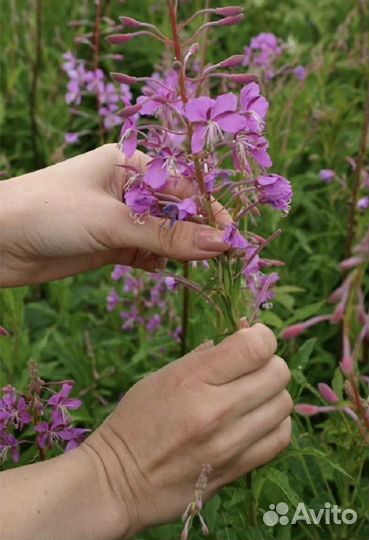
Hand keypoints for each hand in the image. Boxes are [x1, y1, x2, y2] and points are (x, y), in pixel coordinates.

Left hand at [0, 144, 230, 286]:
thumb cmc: (49, 213)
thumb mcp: (112, 222)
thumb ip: (168, 235)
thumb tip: (222, 244)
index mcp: (130, 164)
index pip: (184, 186)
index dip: (210, 211)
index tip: (234, 237)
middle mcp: (129, 189)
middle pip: (178, 210)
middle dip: (198, 232)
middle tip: (223, 257)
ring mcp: (120, 217)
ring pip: (164, 233)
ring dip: (179, 249)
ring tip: (193, 265)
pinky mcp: (111, 243)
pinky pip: (147, 251)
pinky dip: (156, 261)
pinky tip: (157, 269)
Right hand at [82, 323, 291, 536]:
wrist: (119, 481)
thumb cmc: (134, 420)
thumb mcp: (161, 376)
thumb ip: (204, 358)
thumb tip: (241, 341)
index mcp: (193, 379)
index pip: (255, 347)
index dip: (262, 336)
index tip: (253, 338)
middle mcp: (216, 410)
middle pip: (277, 373)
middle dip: (269, 363)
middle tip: (252, 368)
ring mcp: (230, 443)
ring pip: (284, 404)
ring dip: (273, 393)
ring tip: (253, 395)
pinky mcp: (237, 469)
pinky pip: (281, 438)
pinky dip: (275, 423)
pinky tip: (258, 420)